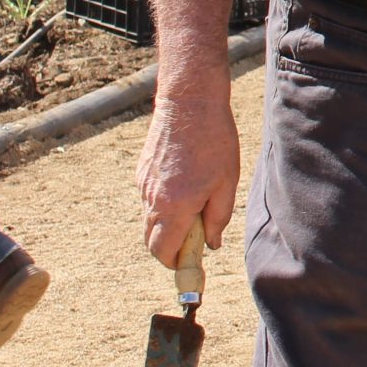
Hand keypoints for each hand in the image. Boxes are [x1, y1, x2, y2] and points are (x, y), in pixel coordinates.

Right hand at [137, 83, 239, 266]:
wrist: (189, 102)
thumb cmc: (215, 141)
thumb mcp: (226, 182)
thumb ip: (217, 218)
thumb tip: (210, 244)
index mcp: (174, 207)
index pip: (164, 252)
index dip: (177, 263)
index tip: (191, 263)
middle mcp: (152, 200)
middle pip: (152, 241)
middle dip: (171, 247)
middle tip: (196, 237)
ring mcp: (143, 185)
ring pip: (150, 220)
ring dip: (167, 224)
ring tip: (195, 202)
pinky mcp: (140, 172)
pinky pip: (148, 199)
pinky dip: (162, 204)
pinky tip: (184, 183)